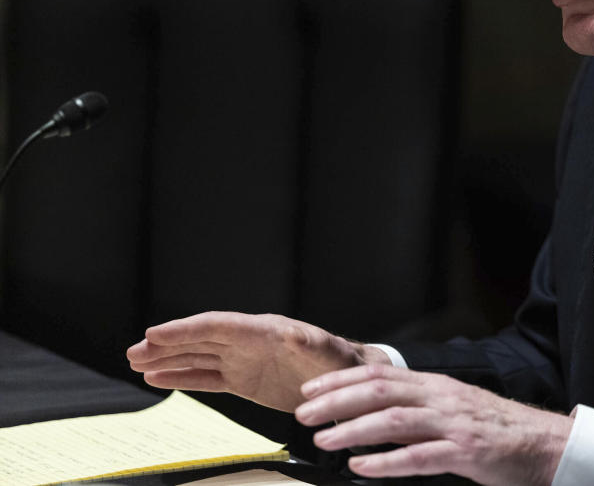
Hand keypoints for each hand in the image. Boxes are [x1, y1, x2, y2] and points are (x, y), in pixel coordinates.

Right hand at [126, 311, 388, 411]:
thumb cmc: (337, 360)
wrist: (346, 379)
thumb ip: (306, 342)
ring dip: (167, 361)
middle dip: (166, 345)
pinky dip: (182, 378)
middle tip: (133, 351)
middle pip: (199, 340)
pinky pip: (206, 378)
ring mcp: (243, 361)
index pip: (216, 325)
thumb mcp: (325, 351)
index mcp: (262, 330)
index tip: (155, 333)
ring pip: (197, 359)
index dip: (185, 329)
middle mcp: (247, 342)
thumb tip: (292, 334)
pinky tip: (159, 379)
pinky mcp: (243, 381)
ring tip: (136, 363)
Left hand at [295, 364, 572, 485]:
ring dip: (354, 429)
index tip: (311, 391)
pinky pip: (419, 456)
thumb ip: (418, 410)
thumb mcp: (454, 409)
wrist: (544, 444)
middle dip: (337, 401)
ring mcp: (454, 424)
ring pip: (394, 420)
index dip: (342, 381)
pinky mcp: (466, 451)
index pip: (381, 374)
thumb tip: (372, 418)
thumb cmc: (497, 430)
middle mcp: (443, 398)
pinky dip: (386, 461)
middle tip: (304, 413)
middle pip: (381, 391)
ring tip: (325, 439)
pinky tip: (362, 466)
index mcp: (437, 386)